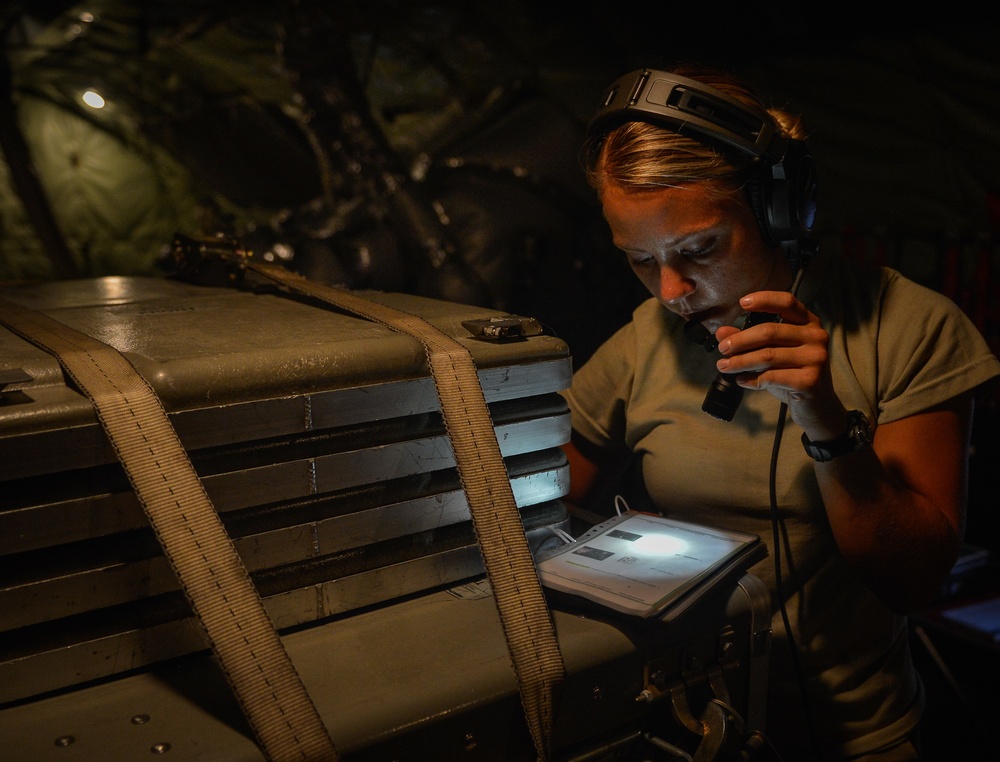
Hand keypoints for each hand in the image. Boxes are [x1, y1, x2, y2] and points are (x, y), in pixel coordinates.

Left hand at [713, 290, 849, 437]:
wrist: (817, 406)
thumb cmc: (792, 374)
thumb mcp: (771, 353)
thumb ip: (748, 340)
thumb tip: (721, 332)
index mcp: (809, 323)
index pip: (787, 302)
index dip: (764, 300)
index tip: (742, 303)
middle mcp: (816, 336)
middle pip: (770, 331)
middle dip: (740, 340)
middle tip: (722, 348)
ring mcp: (816, 358)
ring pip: (767, 355)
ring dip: (740, 361)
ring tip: (724, 366)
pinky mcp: (810, 380)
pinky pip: (771, 376)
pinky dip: (752, 379)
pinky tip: (741, 380)